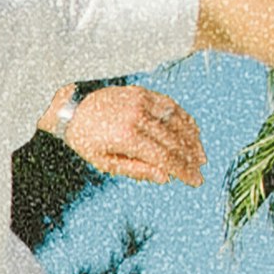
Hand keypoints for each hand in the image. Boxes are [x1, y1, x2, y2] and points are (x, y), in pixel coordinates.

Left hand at [58, 81, 204, 185]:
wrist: (72, 108)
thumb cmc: (87, 140)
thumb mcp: (106, 163)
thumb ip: (137, 170)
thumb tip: (165, 177)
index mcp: (126, 137)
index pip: (165, 158)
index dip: (183, 171)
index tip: (196, 182)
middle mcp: (136, 116)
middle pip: (174, 142)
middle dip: (190, 160)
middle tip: (201, 173)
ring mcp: (141, 101)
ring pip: (177, 122)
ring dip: (192, 140)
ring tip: (200, 157)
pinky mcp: (142, 92)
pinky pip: (170, 106)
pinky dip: (184, 120)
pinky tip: (192, 133)